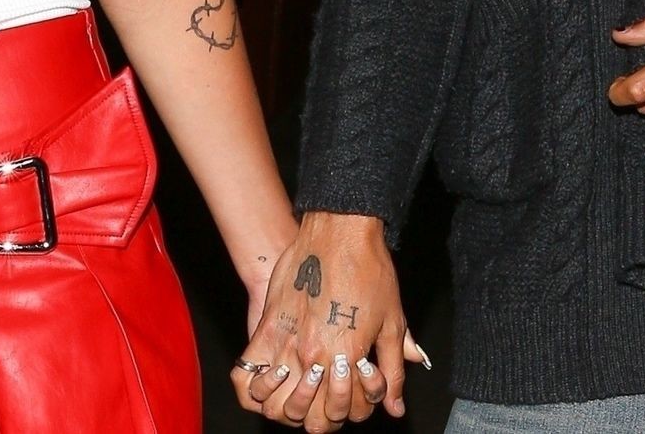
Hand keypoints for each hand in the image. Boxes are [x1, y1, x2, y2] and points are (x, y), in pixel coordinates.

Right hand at [230, 212, 422, 428]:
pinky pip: (250, 375)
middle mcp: (314, 357)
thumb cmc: (368, 270)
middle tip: (333, 394)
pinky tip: (274, 378)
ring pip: (282, 404)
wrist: (340, 229)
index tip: (356, 392)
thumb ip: (393, 370)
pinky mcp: (267, 326)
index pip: (346, 412)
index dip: (355, 409)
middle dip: (327, 415)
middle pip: (314, 417)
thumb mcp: (392, 322)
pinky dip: (259, 388)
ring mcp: (287, 343)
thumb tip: (395, 407)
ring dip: (294, 406)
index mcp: (347, 358)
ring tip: (306, 389)